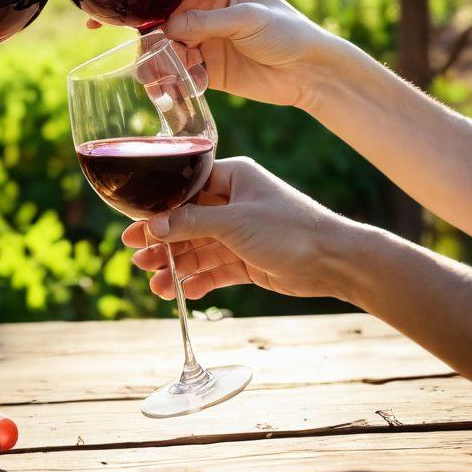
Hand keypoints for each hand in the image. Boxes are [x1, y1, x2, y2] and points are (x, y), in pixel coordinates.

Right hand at [122, 157, 355, 301]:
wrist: (335, 261)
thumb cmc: (289, 228)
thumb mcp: (235, 222)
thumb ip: (192, 223)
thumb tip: (154, 225)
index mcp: (232, 178)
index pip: (186, 189)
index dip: (159, 208)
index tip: (136, 226)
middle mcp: (234, 203)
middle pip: (188, 222)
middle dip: (163, 241)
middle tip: (137, 256)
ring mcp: (241, 233)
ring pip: (200, 249)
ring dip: (178, 266)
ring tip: (157, 285)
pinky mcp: (249, 260)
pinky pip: (216, 269)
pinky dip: (199, 280)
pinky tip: (182, 292)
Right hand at [162, 0, 338, 106]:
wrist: (311, 73)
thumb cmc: (287, 33)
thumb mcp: (248, 19)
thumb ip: (206, 21)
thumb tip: (166, 28)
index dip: (158, 2)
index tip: (145, 21)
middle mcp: (207, 10)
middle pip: (165, 20)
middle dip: (156, 40)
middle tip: (154, 59)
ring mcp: (206, 40)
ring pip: (168, 49)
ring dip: (161, 64)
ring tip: (163, 80)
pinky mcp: (208, 68)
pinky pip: (181, 73)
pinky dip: (175, 81)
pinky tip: (180, 89)